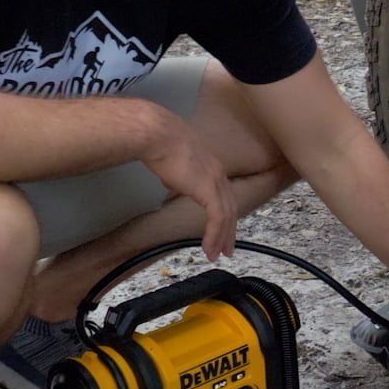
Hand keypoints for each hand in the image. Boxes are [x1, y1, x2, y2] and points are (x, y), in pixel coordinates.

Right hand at [141, 114, 236, 260]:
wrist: (157, 135)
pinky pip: (217, 218)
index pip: (223, 195)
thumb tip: (174, 183)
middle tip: (226, 249)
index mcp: (211, 166)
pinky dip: (214, 235)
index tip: (221, 229)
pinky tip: (209, 247)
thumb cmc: (159, 143)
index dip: (224, 214)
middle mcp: (218, 173)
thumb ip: (179, 176)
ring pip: (226, 216)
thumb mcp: (173, 164)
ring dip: (222, 238)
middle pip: (230, 207)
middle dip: (228, 231)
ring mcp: (216, 181)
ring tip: (216, 254)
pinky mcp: (209, 189)